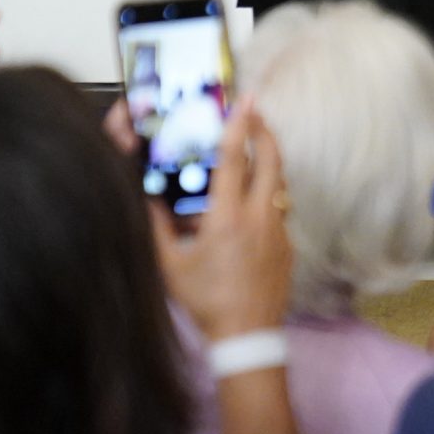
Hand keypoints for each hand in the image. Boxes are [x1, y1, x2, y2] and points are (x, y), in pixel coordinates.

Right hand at [152, 102, 292, 342]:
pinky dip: (267, 196)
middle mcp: (258, 217)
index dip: (239, 126)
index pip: (233, 160)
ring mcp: (278, 229)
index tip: (245, 101)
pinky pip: (279, 209)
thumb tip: (144, 199)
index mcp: (226, 218)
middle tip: (256, 113)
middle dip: (265, 132)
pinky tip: (251, 203)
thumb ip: (156, 228)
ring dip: (269, 162)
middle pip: (271, 160)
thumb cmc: (206, 300)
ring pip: (279, 183)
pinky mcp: (288, 242)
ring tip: (254, 150)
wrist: (247, 332)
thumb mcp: (170, 265)